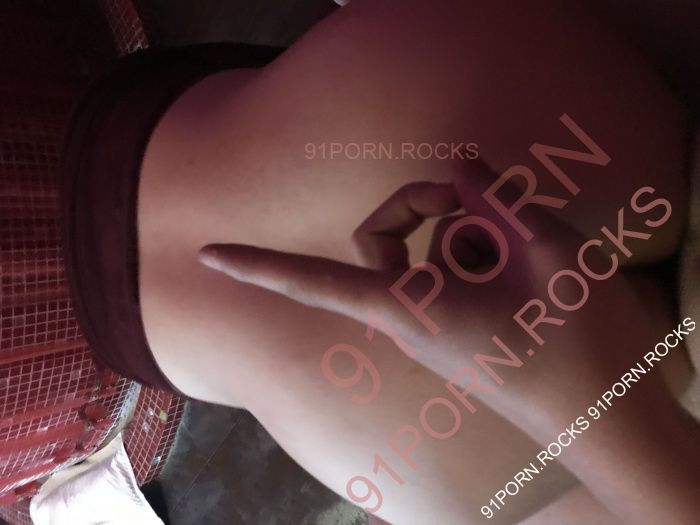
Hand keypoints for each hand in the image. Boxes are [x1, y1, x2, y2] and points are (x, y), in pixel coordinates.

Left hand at [198, 158, 699, 523]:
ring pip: (429, 248)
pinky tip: (525, 264)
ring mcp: (432, 320)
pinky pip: (453, 269)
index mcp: (408, 306)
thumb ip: (496, 198)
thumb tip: (459, 166)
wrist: (603, 415)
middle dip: (423, 205)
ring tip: (525, 253)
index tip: (208, 255)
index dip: (260, 267)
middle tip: (480, 199)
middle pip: (381, 237)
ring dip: (473, 233)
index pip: (315, 281)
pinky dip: (483, 252)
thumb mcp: (546, 250)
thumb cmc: (573, 341)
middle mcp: (409, 314)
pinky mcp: (456, 323)